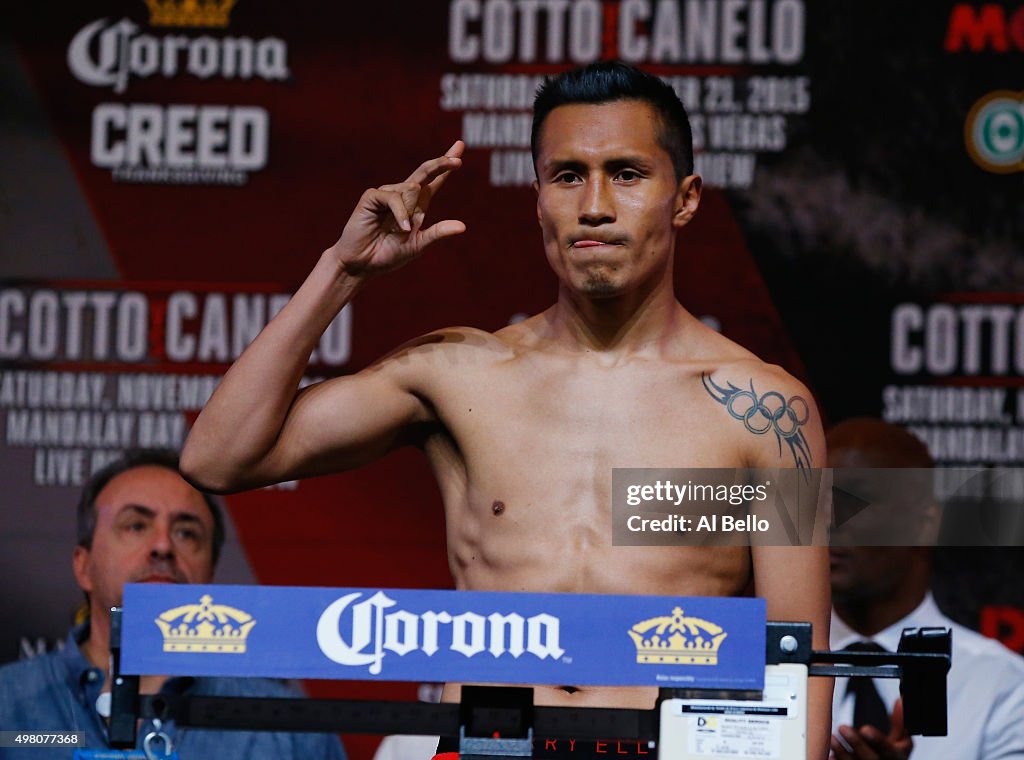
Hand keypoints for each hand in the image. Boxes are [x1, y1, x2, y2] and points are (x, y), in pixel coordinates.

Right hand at [330, 141, 466, 279]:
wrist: (363, 264)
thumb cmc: (387, 255)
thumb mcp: (418, 245)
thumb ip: (438, 233)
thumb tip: (463, 227)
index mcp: (416, 206)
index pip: (434, 181)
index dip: (446, 165)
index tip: (459, 146)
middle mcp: (403, 195)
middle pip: (425, 173)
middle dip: (442, 164)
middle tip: (457, 161)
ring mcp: (387, 194)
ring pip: (412, 189)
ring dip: (410, 213)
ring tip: (398, 231)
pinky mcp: (373, 196)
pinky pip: (395, 198)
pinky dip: (400, 214)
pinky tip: (399, 229)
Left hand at [830, 698, 912, 759]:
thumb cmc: (890, 754)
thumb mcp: (900, 741)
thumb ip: (899, 723)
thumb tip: (899, 701)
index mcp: (895, 756)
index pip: (888, 749)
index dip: (877, 740)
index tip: (865, 729)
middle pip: (870, 758)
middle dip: (857, 743)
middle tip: (843, 728)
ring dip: (842, 752)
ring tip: (832, 738)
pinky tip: (829, 755)